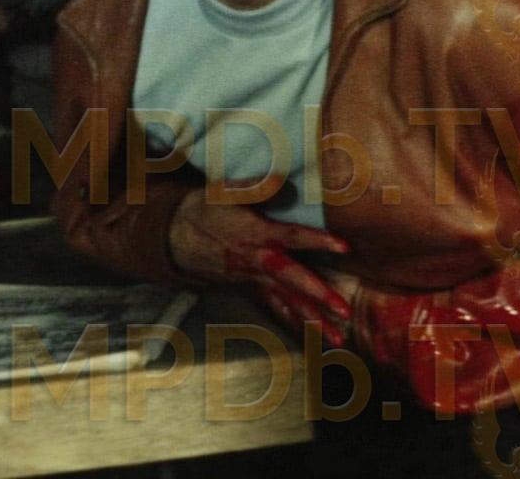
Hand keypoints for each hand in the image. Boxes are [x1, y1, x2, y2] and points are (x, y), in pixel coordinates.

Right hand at [168, 175, 354, 345]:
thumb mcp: (223, 192)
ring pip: (287, 302)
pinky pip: (276, 308)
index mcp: (255, 234)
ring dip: (313, 321)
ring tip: (338, 340)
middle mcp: (257, 261)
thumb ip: (255, 187)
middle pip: (292, 280)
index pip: (292, 237)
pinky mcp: (250, 288)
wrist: (175, 236)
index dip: (317, 241)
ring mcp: (254, 279)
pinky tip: (315, 336)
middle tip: (344, 311)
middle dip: (319, 296)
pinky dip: (295, 323)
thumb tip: (283, 178)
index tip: (344, 247)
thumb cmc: (203, 209)